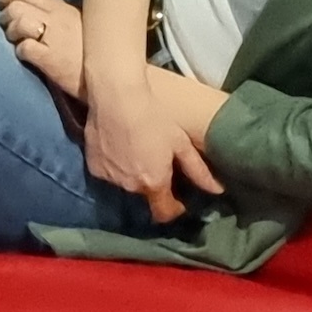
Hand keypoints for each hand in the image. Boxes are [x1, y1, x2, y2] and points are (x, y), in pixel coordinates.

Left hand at [0, 0, 84, 97]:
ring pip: (19, 22)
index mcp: (64, 8)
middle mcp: (58, 18)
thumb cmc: (93, 49)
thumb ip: (57, 7)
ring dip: (11, 32)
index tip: (4, 3)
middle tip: (7, 25)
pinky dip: (21, 51)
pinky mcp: (50, 59)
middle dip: (6, 15)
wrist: (112, 75)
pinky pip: (24, 48)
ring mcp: (54, 38)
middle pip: (17, 5)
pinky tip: (27, 55)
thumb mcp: (79, 20)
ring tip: (17, 41)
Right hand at [84, 90, 223, 222]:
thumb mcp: (181, 143)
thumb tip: (218, 191)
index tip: (180, 200)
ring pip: (126, 184)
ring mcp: (109, 178)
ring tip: (140, 150)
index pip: (163, 213)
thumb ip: (198, 171)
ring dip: (134, 174)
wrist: (117, 98)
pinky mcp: (92, 167)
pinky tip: (122, 146)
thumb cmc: (155, 117)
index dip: (174, 209)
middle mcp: (129, 187)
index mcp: (153, 183)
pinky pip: (109, 173)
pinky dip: (117, 165)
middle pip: (145, 194)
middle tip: (160, 162)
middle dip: (154, 184)